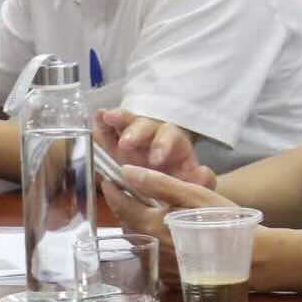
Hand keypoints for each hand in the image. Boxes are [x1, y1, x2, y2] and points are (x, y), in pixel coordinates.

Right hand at [95, 109, 215, 188]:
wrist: (162, 184)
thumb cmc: (177, 181)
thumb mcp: (191, 182)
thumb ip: (200, 181)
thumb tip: (204, 173)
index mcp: (174, 146)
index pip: (171, 139)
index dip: (163, 146)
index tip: (156, 159)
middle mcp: (153, 136)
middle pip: (147, 127)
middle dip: (137, 133)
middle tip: (126, 144)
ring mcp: (132, 136)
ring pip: (127, 123)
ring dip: (118, 121)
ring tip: (108, 118)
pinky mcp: (113, 142)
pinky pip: (107, 130)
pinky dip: (102, 124)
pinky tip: (97, 117)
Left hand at [100, 166, 237, 284]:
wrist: (253, 258)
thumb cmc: (225, 222)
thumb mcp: (195, 196)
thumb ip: (159, 183)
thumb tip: (126, 171)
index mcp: (151, 224)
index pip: (121, 205)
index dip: (112, 191)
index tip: (107, 180)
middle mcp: (149, 247)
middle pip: (126, 225)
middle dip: (124, 210)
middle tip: (128, 195)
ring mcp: (159, 265)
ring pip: (138, 243)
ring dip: (136, 228)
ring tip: (146, 216)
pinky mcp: (171, 277)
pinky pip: (152, 260)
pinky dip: (151, 247)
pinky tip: (165, 241)